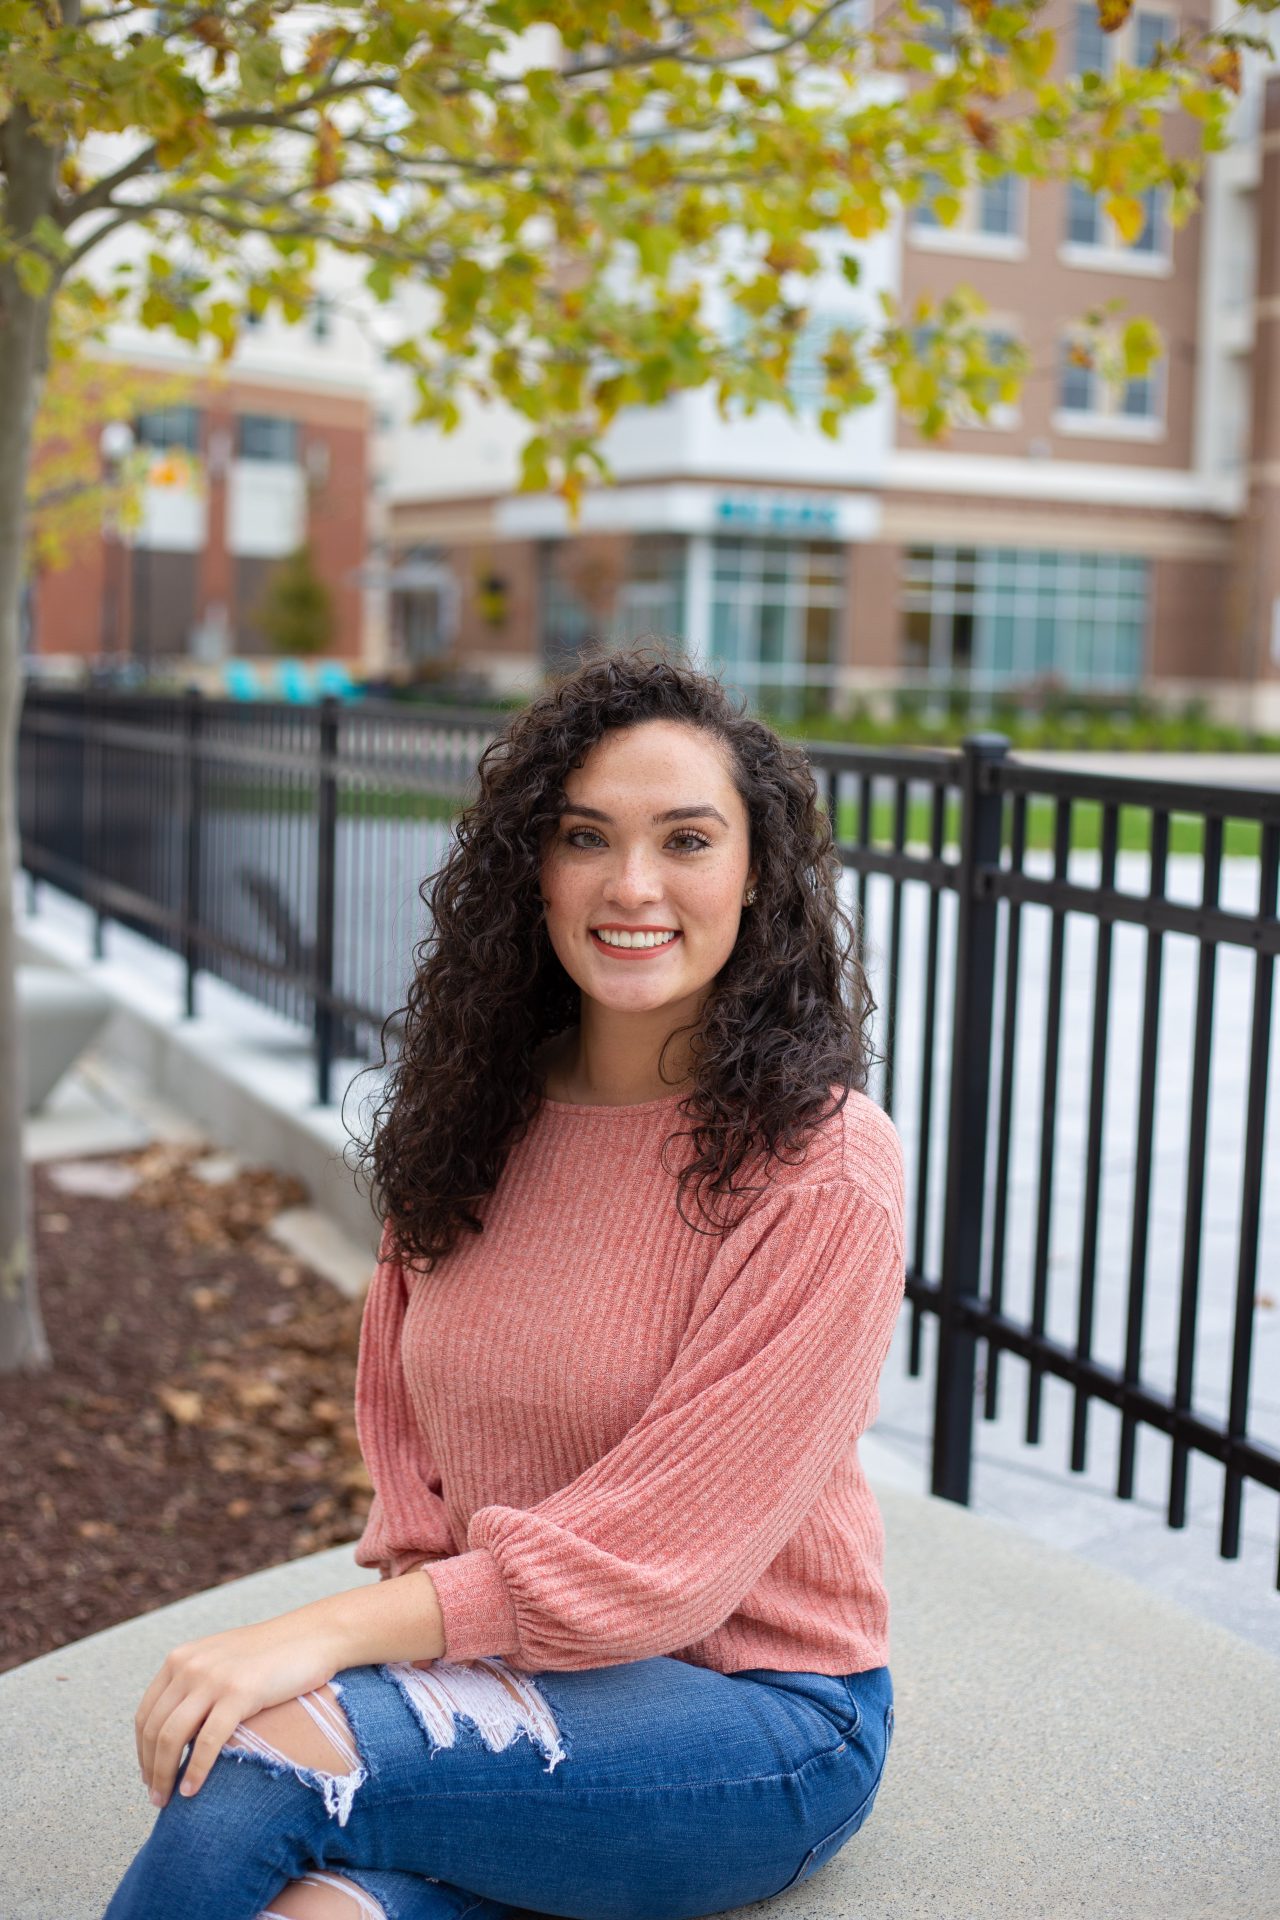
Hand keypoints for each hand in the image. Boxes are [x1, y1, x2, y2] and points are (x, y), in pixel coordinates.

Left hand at [135, 1610, 346, 1808]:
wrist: (313, 1635)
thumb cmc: (272, 1655)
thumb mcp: (222, 1661)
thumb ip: (196, 1685)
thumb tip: (176, 1732)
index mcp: (181, 1658)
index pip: (146, 1714)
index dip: (142, 1751)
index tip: (150, 1776)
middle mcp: (190, 1666)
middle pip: (154, 1729)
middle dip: (151, 1769)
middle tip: (156, 1797)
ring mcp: (214, 1678)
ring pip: (173, 1738)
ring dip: (164, 1776)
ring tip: (168, 1801)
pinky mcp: (240, 1692)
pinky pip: (207, 1742)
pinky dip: (195, 1771)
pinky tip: (192, 1790)